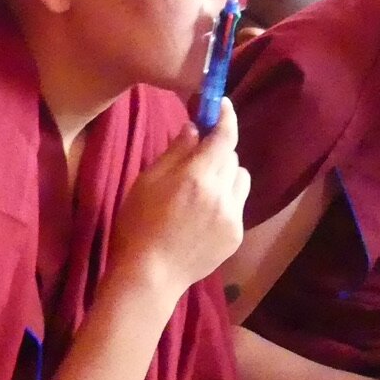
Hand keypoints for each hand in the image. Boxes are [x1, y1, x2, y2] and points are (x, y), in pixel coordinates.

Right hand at [109, 98, 250, 300]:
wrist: (150, 274)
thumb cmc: (138, 224)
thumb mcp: (147, 181)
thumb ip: (175, 152)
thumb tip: (194, 128)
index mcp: (197, 177)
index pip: (224, 137)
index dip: (226, 117)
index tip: (223, 105)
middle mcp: (222, 194)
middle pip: (232, 157)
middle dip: (217, 151)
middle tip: (196, 157)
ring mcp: (233, 216)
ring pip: (241, 180)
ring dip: (225, 175)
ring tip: (201, 188)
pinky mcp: (237, 235)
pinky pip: (238, 205)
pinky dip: (225, 200)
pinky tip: (202, 214)